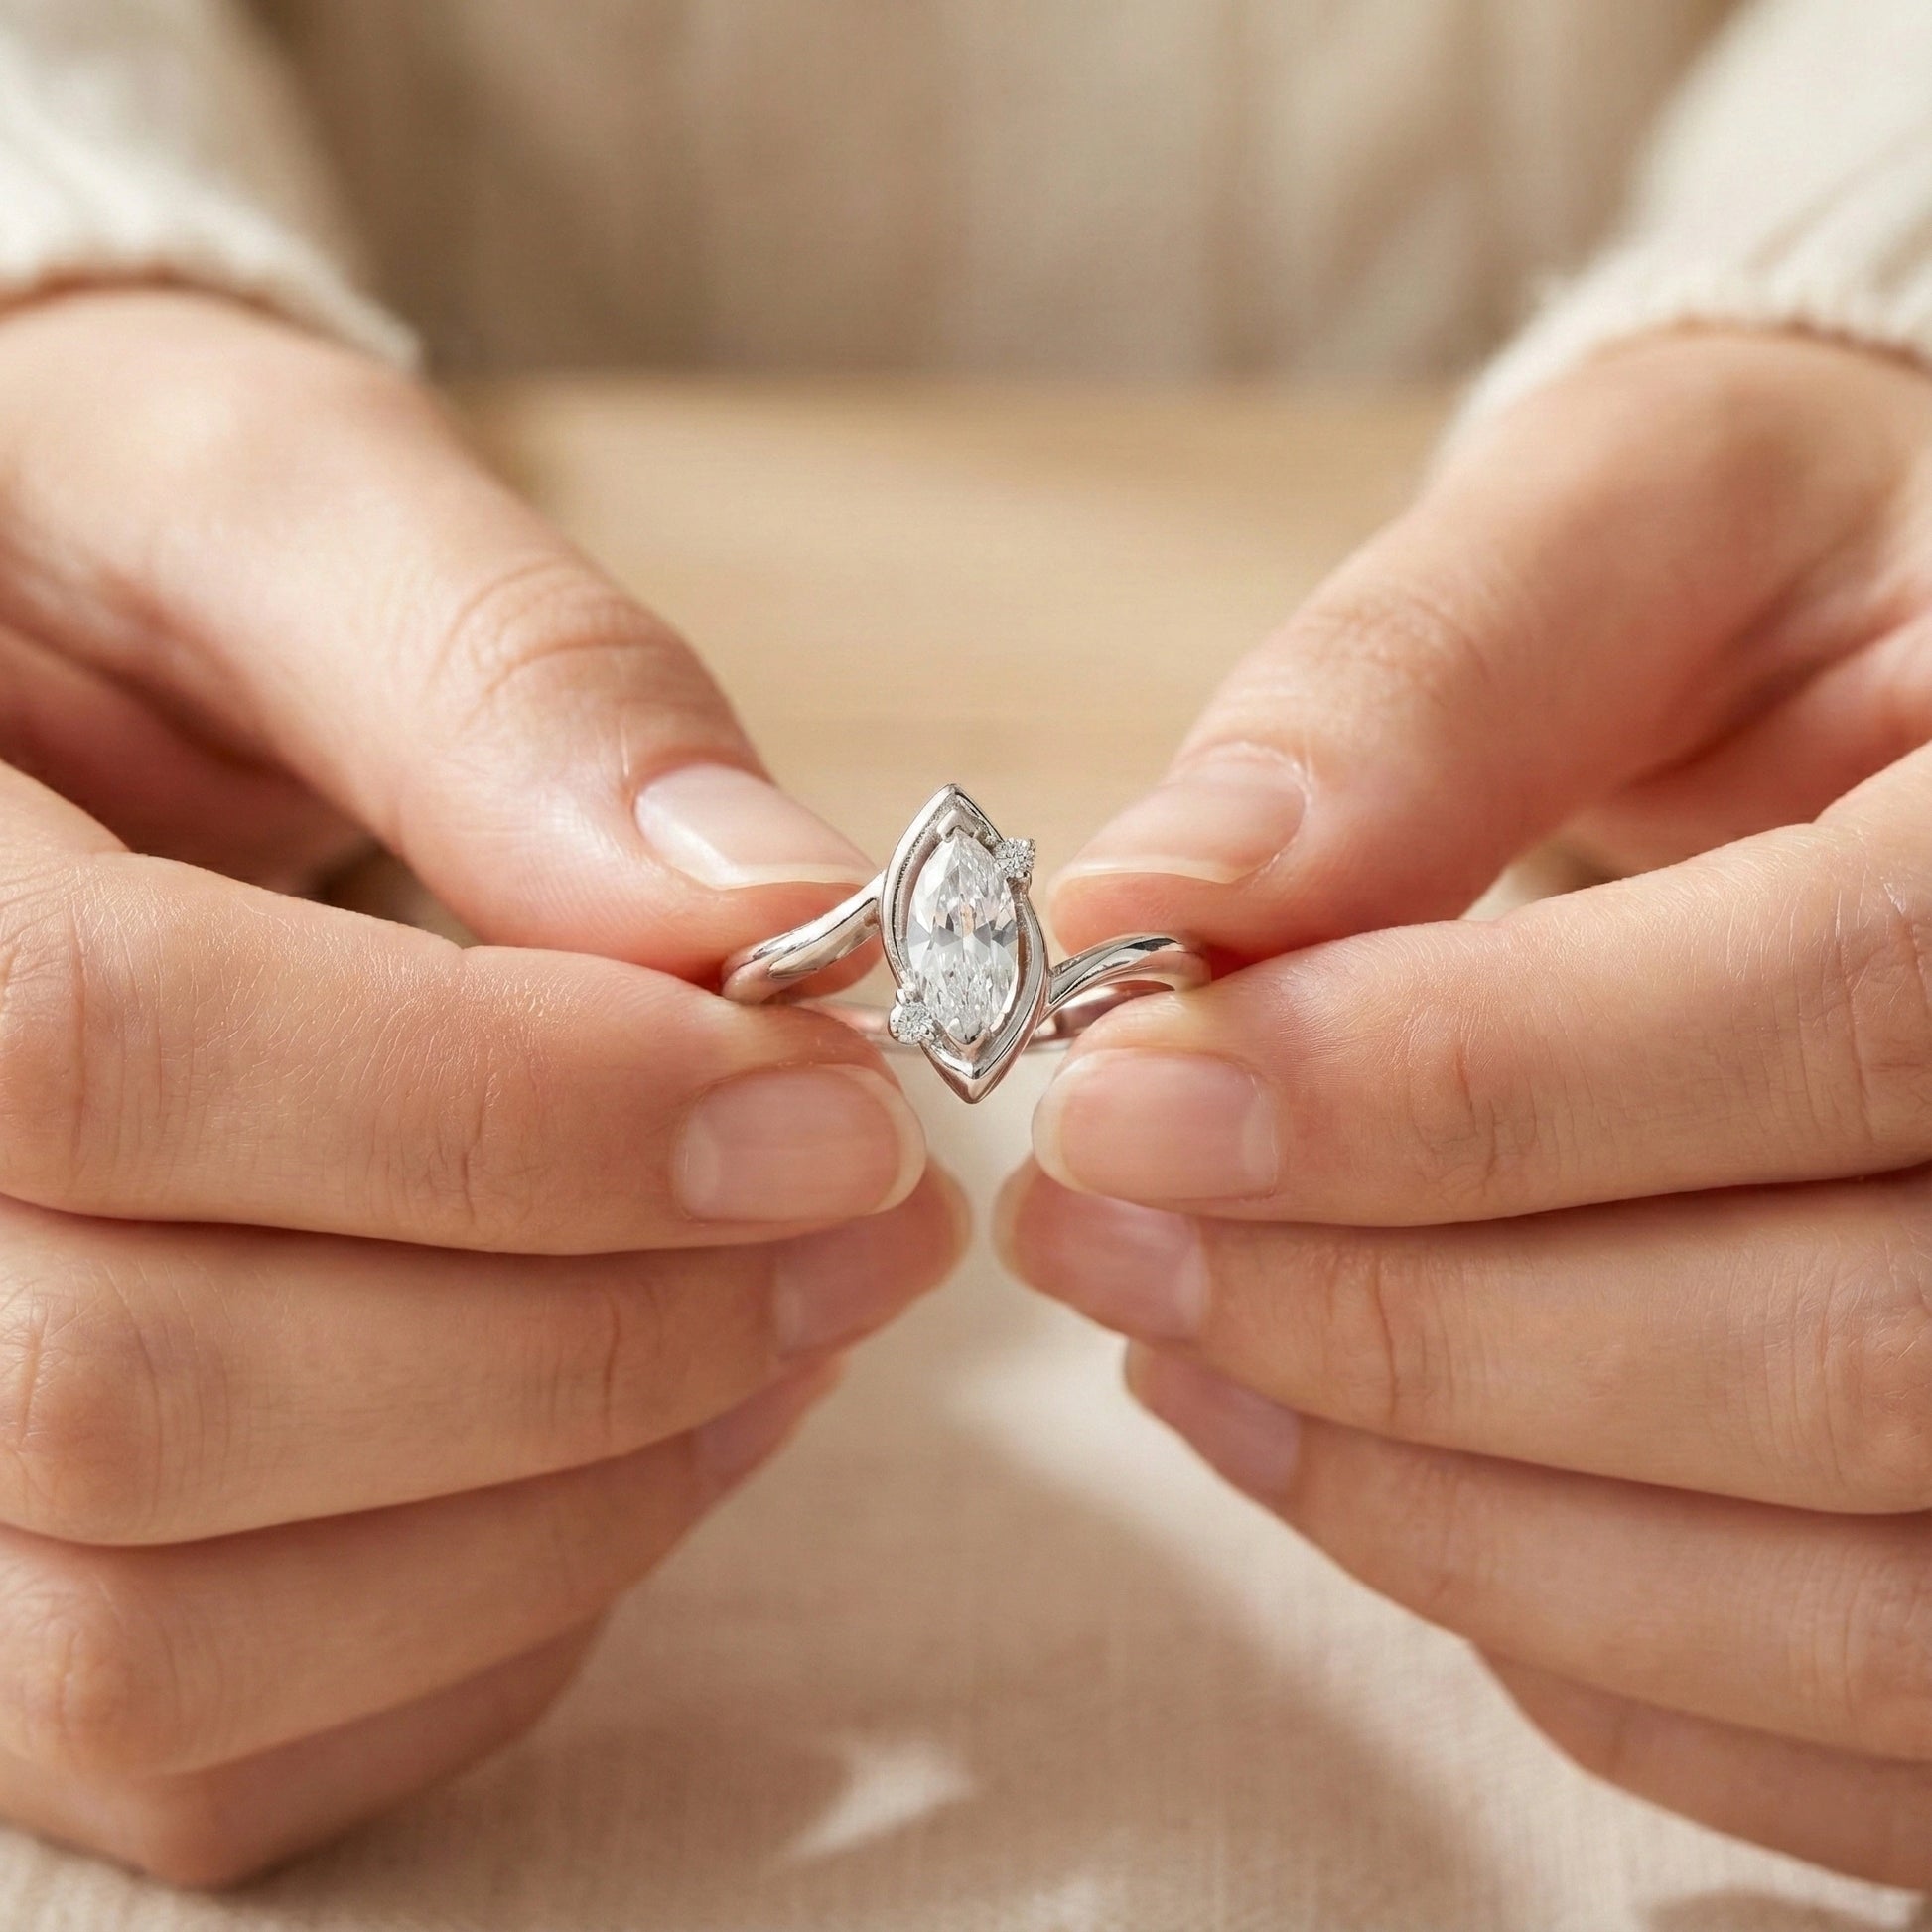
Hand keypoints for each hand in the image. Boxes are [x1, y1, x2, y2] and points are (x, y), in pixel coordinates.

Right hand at [0, 290, 960, 1882]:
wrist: (27, 717)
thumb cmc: (108, 560)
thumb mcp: (275, 508)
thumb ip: (503, 676)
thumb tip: (773, 910)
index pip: (105, 1049)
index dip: (512, 1109)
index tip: (828, 1093)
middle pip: (138, 1396)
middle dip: (592, 1327)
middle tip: (867, 1212)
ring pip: (166, 1639)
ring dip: (572, 1499)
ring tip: (800, 1316)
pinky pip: (223, 1751)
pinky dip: (500, 1625)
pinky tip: (660, 1437)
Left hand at [1002, 330, 1931, 1887]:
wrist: (1924, 737)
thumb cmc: (1819, 588)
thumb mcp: (1658, 535)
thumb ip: (1431, 682)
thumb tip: (1158, 889)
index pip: (1834, 1011)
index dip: (1450, 1087)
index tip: (1127, 1092)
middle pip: (1841, 1363)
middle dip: (1397, 1324)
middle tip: (1096, 1229)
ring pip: (1840, 1602)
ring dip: (1439, 1508)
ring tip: (1172, 1342)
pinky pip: (1841, 1729)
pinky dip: (1562, 1636)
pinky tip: (1345, 1470)